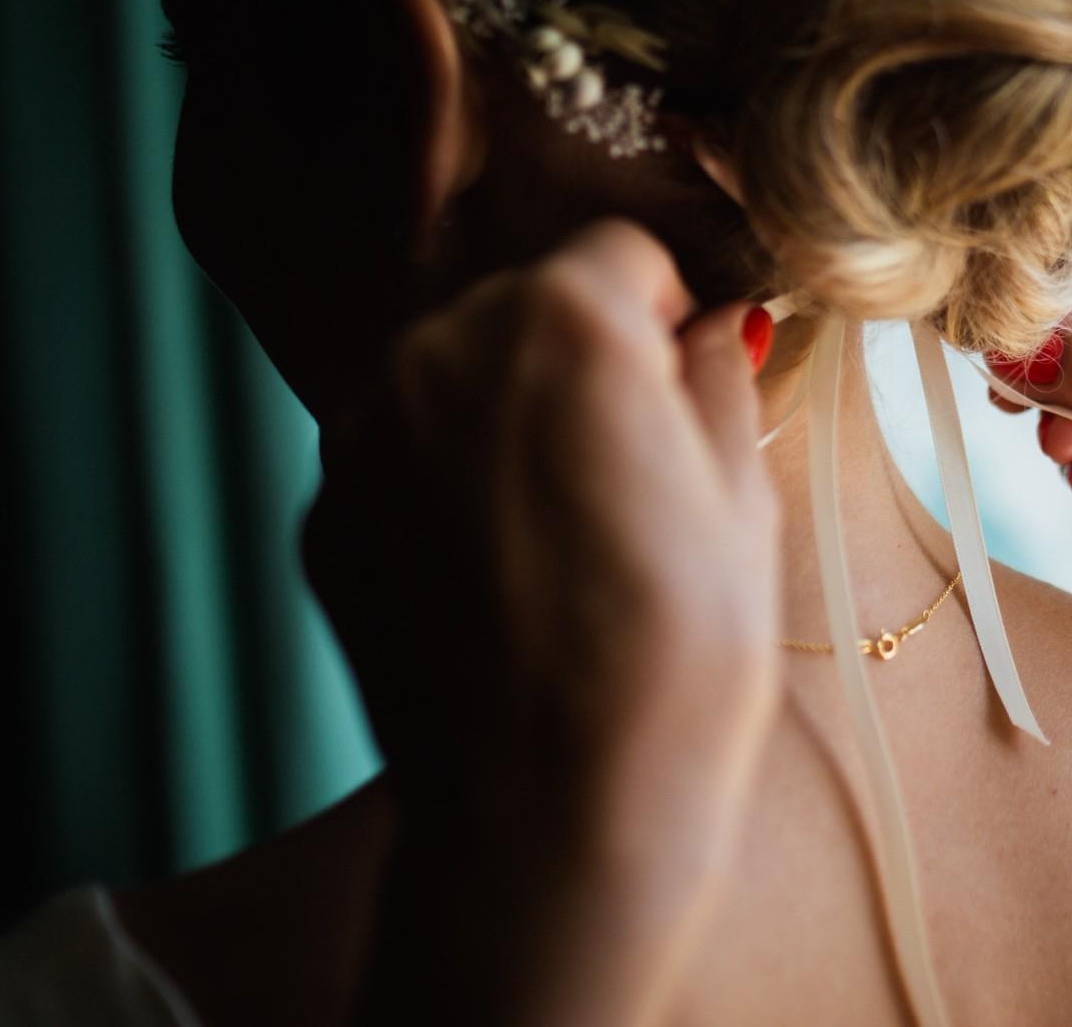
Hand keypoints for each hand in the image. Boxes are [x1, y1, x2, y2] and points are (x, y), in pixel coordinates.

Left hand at [303, 220, 779, 1024]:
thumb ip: (719, 380)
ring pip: (457, 380)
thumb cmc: (676, 662)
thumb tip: (711, 333)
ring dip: (510, 420)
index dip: (672, 317)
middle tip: (636, 476)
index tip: (691, 386)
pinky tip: (503, 581)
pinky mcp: (324, 514)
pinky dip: (449, 491)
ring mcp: (363, 434)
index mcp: (561, 321)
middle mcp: (438, 349)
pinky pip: (404, 460)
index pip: (624, 254)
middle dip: (583, 362)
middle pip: (527, 308)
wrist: (550, 817)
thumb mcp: (746, 502)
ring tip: (567, 539)